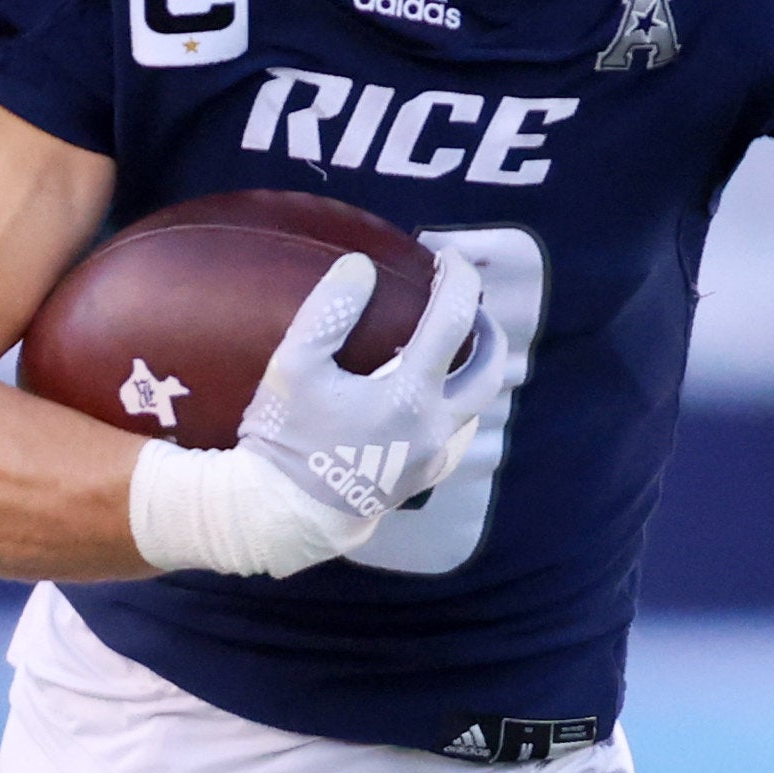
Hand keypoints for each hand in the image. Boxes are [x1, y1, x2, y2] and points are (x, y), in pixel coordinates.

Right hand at [128, 251, 509, 578]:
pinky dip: (452, 405)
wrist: (283, 515)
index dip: (458, 279)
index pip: (454, 320)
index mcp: (410, 396)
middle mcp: (435, 429)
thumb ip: (330, 310)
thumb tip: (362, 266)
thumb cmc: (285, 438)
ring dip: (470, 369)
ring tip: (444, 345)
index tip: (447, 258)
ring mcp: (434, 458)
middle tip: (462, 303)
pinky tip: (425, 395)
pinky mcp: (423, 478)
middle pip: (489, 368)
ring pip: (476, 406)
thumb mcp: (294, 366)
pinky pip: (456, 435)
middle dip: (485, 327)